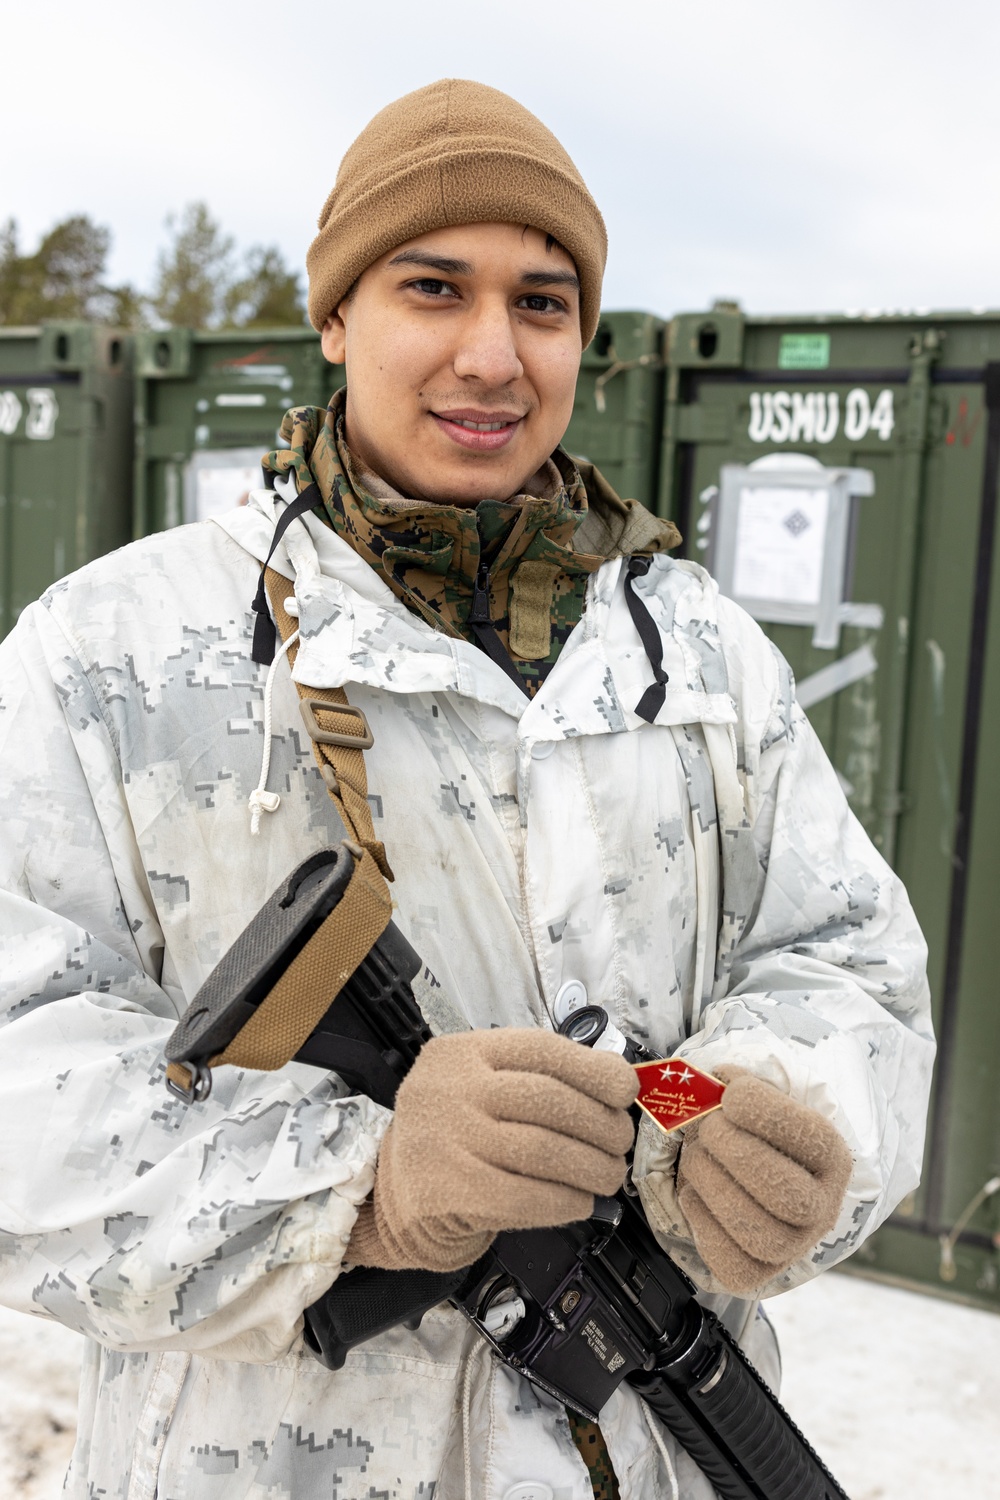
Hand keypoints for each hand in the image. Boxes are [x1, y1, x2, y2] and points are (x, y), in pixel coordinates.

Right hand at [347, 1028, 638, 1271]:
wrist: (393, 1193)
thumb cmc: (456, 1134)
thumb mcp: (478, 1085)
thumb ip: (533, 1078)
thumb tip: (616, 1087)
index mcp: (464, 1051)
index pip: (543, 1049)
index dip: (594, 1070)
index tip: (626, 1092)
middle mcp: (451, 1088)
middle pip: (548, 1101)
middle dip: (600, 1125)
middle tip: (621, 1144)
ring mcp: (445, 1139)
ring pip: (543, 1151)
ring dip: (591, 1168)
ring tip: (608, 1176)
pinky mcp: (446, 1190)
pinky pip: (525, 1197)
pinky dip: (565, 1201)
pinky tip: (580, 1202)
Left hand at [677, 1067, 851, 1293]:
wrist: (755, 1169)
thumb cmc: (757, 1130)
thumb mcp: (761, 1100)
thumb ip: (743, 1087)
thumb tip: (710, 1081)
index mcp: (833, 1160)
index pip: (813, 1139)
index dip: (766, 1112)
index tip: (731, 1092)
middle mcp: (822, 1209)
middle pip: (789, 1196)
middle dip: (736, 1153)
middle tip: (708, 1125)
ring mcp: (792, 1246)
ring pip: (756, 1231)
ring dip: (712, 1184)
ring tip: (695, 1155)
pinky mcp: (757, 1272)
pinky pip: (729, 1260)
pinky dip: (702, 1222)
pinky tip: (694, 1191)